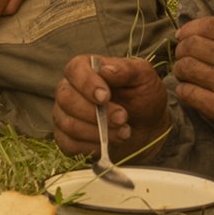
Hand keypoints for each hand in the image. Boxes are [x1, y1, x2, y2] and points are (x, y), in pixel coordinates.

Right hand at [52, 54, 169, 158]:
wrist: (148, 126)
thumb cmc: (144, 95)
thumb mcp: (143, 77)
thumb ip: (126, 69)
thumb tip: (105, 69)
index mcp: (86, 68)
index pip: (75, 69)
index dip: (87, 84)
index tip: (106, 97)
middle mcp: (70, 89)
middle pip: (66, 99)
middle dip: (95, 113)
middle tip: (122, 118)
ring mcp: (65, 115)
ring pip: (69, 124)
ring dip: (99, 132)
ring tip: (124, 132)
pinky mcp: (67, 138)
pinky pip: (69, 144)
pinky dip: (92, 146)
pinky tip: (110, 143)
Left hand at [172, 17, 213, 157]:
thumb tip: (194, 31)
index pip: (209, 25)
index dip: (189, 27)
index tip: (181, 34)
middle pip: (192, 45)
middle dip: (181, 48)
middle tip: (182, 55)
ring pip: (186, 67)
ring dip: (179, 68)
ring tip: (184, 71)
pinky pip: (186, 91)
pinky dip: (182, 88)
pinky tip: (189, 88)